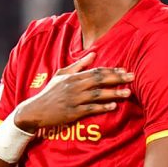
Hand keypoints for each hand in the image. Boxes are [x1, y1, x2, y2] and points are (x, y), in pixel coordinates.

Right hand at [14, 52, 133, 131]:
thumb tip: (93, 54)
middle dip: (117, 78)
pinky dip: (102, 107)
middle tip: (132, 77)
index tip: (125, 70)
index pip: (96, 71)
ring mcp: (74, 100)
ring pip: (97, 94)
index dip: (111, 70)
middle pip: (99, 80)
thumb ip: (79, 65)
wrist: (35, 110)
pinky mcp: (72, 113)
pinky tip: (113, 106)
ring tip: (128, 93)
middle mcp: (74, 86)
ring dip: (113, 93)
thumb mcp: (61, 75)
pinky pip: (90, 109)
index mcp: (73, 77)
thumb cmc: (50, 92)